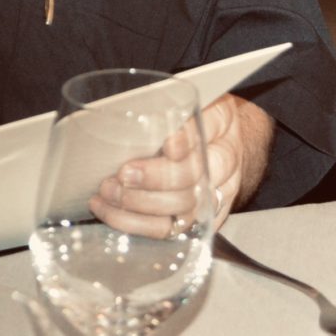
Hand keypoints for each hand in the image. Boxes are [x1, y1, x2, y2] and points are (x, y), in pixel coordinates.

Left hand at [89, 96, 274, 237]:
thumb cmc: (203, 120)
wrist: (226, 147)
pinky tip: (111, 213)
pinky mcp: (197, 225)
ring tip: (108, 193)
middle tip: (122, 174)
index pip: (208, 139)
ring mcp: (211, 202)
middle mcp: (221, 171)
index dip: (187, 143)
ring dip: (137, 207)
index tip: (167, 143)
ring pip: (179, 215)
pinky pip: (168, 234)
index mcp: (222, 133)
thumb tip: (138, 108)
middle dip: (153, 181)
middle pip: (192, 183)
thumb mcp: (200, 100)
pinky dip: (135, 226)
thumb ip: (178, 105)